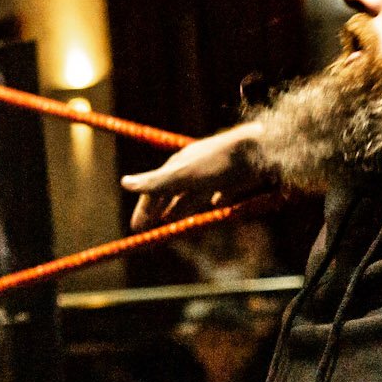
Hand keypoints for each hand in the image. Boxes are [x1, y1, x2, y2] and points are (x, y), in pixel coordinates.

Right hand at [122, 121, 269, 228]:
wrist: (258, 151)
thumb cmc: (218, 163)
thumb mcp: (183, 175)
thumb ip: (155, 182)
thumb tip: (124, 183)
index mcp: (177, 167)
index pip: (153, 191)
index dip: (143, 210)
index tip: (136, 227)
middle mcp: (191, 170)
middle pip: (169, 195)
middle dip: (157, 212)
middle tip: (148, 230)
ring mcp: (211, 176)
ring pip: (190, 197)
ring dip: (178, 210)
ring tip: (170, 224)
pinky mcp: (231, 181)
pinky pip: (216, 195)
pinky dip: (208, 204)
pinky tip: (210, 209)